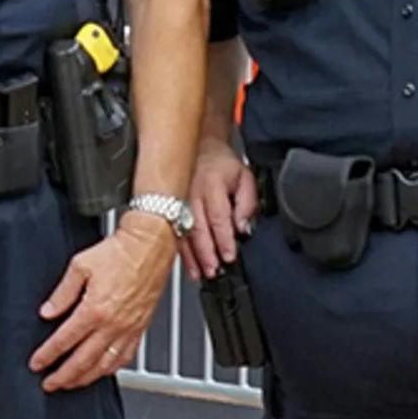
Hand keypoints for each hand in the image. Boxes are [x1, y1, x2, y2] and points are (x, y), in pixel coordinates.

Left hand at [31, 214, 174, 391]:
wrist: (149, 247)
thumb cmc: (118, 253)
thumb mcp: (79, 266)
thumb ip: (61, 293)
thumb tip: (47, 312)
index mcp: (95, 309)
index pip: (64, 340)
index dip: (47, 355)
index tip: (37, 364)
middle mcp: (113, 324)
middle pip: (83, 360)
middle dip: (64, 376)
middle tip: (49, 384)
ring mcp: (129, 328)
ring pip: (105, 364)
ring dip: (86, 378)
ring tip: (71, 383)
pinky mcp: (141, 328)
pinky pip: (126, 356)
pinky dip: (111, 369)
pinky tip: (101, 372)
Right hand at [184, 139, 257, 280]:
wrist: (198, 146)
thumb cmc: (221, 163)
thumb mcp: (244, 177)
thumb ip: (247, 203)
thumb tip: (242, 227)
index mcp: (211, 186)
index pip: (218, 218)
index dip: (224, 239)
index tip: (229, 256)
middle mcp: (191, 194)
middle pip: (198, 228)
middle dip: (206, 253)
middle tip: (213, 271)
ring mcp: (177, 201)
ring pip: (183, 232)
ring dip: (191, 255)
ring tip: (199, 273)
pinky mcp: (170, 206)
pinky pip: (174, 230)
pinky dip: (180, 249)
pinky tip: (186, 263)